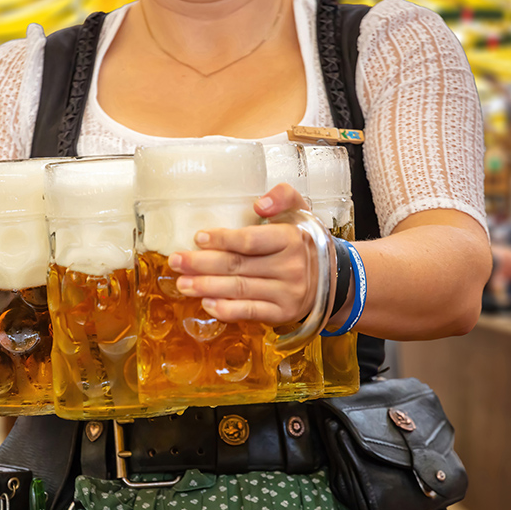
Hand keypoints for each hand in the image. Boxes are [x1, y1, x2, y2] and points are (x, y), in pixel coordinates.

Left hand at [167, 183, 317, 323]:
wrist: (333, 278)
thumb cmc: (304, 241)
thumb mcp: (301, 212)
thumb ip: (284, 196)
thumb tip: (259, 204)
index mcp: (292, 239)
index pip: (251, 240)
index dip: (222, 239)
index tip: (198, 237)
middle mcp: (291, 267)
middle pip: (238, 266)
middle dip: (202, 264)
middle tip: (177, 261)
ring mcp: (287, 293)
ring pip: (239, 289)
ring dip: (206, 287)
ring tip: (182, 284)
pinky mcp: (283, 313)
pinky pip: (250, 312)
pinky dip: (226, 309)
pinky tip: (206, 303)